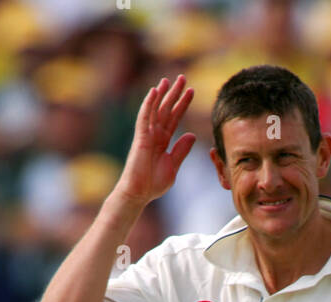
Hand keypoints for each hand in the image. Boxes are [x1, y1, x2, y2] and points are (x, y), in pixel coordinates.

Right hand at [116, 75, 195, 205]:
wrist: (139, 194)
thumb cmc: (153, 183)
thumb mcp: (173, 165)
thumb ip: (181, 150)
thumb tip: (191, 135)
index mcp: (163, 141)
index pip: (175, 118)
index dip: (183, 104)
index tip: (192, 91)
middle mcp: (155, 134)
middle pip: (166, 109)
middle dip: (175, 93)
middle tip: (183, 78)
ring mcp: (147, 135)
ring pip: (156, 109)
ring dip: (163, 94)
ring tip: (170, 80)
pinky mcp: (140, 138)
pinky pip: (145, 117)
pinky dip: (149, 103)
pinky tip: (155, 91)